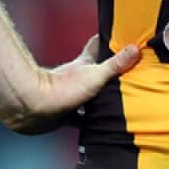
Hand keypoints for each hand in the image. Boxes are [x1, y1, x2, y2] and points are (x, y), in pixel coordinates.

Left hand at [5, 36, 139, 134]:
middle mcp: (77, 78)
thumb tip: (135, 49)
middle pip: (96, 73)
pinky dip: (91, 123)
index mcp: (84, 64)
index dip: (107, 42)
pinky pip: (83, 119)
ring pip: (90, 98)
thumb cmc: (61, 88)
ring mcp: (72, 97)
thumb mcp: (95, 74)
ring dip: (101, 102)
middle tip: (127, 79)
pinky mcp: (66, 115)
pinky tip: (101, 129)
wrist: (34, 108)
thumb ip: (115, 64)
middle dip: (110, 76)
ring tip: (120, 108)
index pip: (97, 46)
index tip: (120, 40)